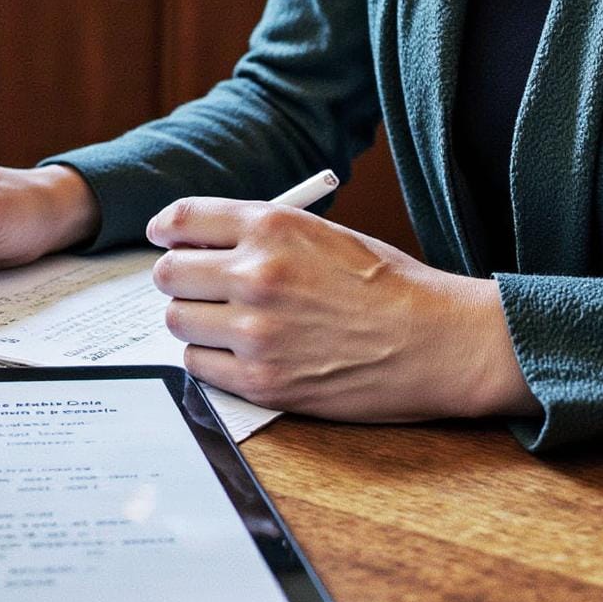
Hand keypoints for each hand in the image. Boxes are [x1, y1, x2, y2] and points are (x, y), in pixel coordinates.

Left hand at [147, 196, 534, 420]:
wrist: (437, 341)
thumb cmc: (386, 284)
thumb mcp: (320, 233)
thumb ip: (259, 233)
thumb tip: (198, 242)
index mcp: (271, 227)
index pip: (181, 220)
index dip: (166, 229)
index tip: (164, 237)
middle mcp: (256, 274)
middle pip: (168, 274)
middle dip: (179, 278)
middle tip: (198, 287)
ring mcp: (256, 331)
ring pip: (177, 322)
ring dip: (194, 321)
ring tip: (224, 322)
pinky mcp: (262, 382)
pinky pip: (198, 367)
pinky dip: (210, 361)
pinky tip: (238, 353)